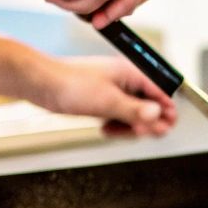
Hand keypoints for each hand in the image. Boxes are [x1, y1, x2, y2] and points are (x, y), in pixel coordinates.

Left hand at [29, 55, 176, 137]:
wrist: (41, 83)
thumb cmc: (70, 83)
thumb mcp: (108, 101)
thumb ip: (136, 111)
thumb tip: (159, 116)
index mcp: (130, 73)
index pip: (160, 93)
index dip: (166, 112)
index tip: (166, 128)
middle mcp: (124, 81)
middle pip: (148, 105)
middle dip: (145, 122)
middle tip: (140, 133)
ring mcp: (112, 90)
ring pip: (132, 113)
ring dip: (129, 126)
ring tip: (116, 132)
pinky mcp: (100, 100)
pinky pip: (117, 115)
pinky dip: (115, 125)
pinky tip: (106, 129)